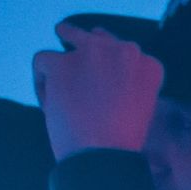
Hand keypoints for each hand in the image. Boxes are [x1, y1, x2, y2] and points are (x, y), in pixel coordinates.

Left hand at [35, 17, 165, 157]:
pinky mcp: (62, 63)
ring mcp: (92, 53)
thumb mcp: (139, 107)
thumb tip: (102, 80)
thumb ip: (127, 85)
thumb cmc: (122, 141)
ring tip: (56, 47)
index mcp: (149, 66)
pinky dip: (41, 81)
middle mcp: (124, 51)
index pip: (128, 50)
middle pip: (100, 38)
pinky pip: (43, 60)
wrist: (104, 154)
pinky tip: (48, 101)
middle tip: (78, 45)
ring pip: (70, 35)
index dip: (112, 62)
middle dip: (88, 45)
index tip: (105, 74)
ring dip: (63, 49)